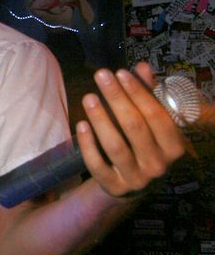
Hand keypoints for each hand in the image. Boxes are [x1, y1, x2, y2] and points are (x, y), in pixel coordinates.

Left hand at [77, 62, 185, 196]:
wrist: (133, 182)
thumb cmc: (144, 142)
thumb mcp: (150, 121)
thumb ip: (148, 95)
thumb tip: (142, 67)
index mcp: (174, 146)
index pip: (157, 116)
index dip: (138, 93)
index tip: (121, 73)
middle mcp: (158, 164)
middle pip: (134, 127)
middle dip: (116, 98)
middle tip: (101, 75)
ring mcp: (136, 178)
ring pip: (115, 146)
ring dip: (100, 119)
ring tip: (88, 97)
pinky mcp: (114, 187)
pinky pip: (98, 165)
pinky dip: (88, 144)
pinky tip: (81, 124)